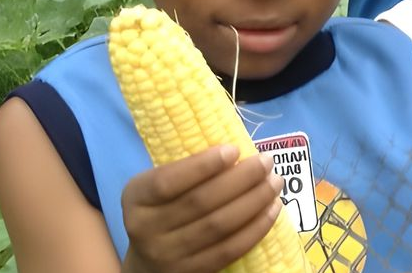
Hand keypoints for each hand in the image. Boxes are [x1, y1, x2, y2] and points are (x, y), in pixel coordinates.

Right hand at [120, 145, 282, 272]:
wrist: (149, 260)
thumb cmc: (164, 207)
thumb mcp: (161, 187)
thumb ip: (189, 170)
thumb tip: (238, 152)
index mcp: (136, 197)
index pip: (167, 181)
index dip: (202, 166)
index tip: (234, 150)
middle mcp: (145, 228)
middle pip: (201, 202)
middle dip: (241, 179)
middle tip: (267, 162)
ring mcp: (167, 255)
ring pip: (219, 226)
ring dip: (254, 201)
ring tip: (275, 182)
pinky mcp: (191, 272)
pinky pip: (229, 249)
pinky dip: (256, 228)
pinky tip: (273, 209)